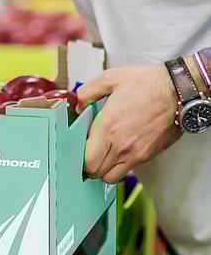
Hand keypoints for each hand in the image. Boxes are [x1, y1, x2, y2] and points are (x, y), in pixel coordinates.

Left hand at [77, 63, 180, 183]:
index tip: (77, 147)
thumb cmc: (146, 83)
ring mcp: (137, 153)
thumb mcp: (110, 78)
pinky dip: (119, 166)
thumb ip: (88, 91)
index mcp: (108, 127)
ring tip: (102, 153)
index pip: (88, 160)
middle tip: (87, 151)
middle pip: (97, 172)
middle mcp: (122, 145)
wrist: (177, 91)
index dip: (79, 157)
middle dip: (88, 164)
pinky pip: (128, 170)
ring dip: (103, 169)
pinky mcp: (148, 155)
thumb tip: (78, 104)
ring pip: (112, 176)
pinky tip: (118, 149)